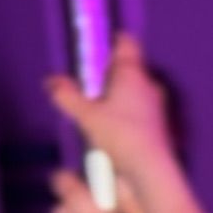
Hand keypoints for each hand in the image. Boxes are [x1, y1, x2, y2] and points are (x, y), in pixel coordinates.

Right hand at [46, 32, 171, 180]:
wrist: (152, 170)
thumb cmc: (120, 135)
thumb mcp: (87, 116)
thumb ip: (68, 96)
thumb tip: (51, 82)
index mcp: (132, 72)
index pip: (126, 43)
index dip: (111, 41)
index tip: (97, 49)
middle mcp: (149, 84)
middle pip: (129, 69)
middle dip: (110, 75)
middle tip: (90, 85)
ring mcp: (158, 107)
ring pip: (136, 92)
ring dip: (119, 98)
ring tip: (99, 112)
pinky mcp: (161, 128)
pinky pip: (142, 113)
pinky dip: (128, 117)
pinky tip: (115, 132)